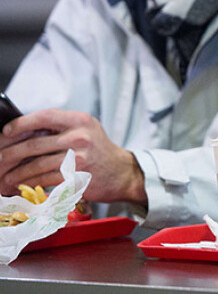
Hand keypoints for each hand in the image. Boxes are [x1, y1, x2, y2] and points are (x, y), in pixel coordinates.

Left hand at [0, 109, 145, 204]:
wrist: (122, 173)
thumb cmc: (99, 151)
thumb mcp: (85, 130)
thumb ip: (60, 127)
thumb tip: (23, 132)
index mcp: (79, 121)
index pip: (44, 117)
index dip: (21, 124)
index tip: (6, 131)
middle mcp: (79, 137)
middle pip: (34, 144)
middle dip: (10, 153)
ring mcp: (78, 158)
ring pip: (35, 164)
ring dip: (15, 172)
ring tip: (4, 176)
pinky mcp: (75, 177)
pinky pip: (43, 179)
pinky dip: (28, 183)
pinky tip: (20, 184)